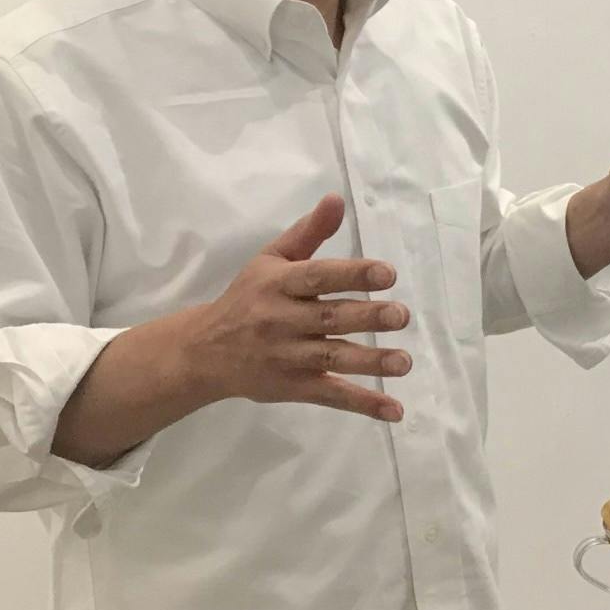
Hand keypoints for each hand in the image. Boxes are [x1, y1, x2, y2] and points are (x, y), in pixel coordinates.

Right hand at [188, 194, 410, 420]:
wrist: (204, 352)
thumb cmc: (247, 298)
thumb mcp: (270, 260)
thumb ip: (308, 232)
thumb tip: (337, 199)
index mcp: (278, 285)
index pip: (317, 277)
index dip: (351, 274)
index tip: (387, 273)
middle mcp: (282, 321)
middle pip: (329, 318)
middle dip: (366, 317)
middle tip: (401, 315)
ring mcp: (288, 357)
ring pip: (332, 359)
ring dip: (370, 362)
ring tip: (404, 362)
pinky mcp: (294, 387)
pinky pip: (331, 395)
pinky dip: (363, 405)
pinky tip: (394, 411)